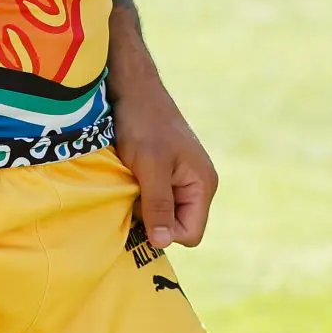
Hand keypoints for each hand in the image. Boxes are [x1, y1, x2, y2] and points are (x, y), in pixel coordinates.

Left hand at [111, 47, 216, 251]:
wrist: (133, 89)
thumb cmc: (143, 124)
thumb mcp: (150, 166)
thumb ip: (159, 205)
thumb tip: (163, 243)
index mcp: (203, 185)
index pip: (190, 234)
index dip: (164, 231)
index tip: (141, 210)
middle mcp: (197, 185)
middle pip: (176, 226)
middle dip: (153, 219)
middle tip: (132, 195)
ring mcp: (181, 179)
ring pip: (162, 214)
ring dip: (143, 207)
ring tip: (129, 183)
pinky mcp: (165, 173)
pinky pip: (154, 199)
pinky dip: (139, 195)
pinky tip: (127, 179)